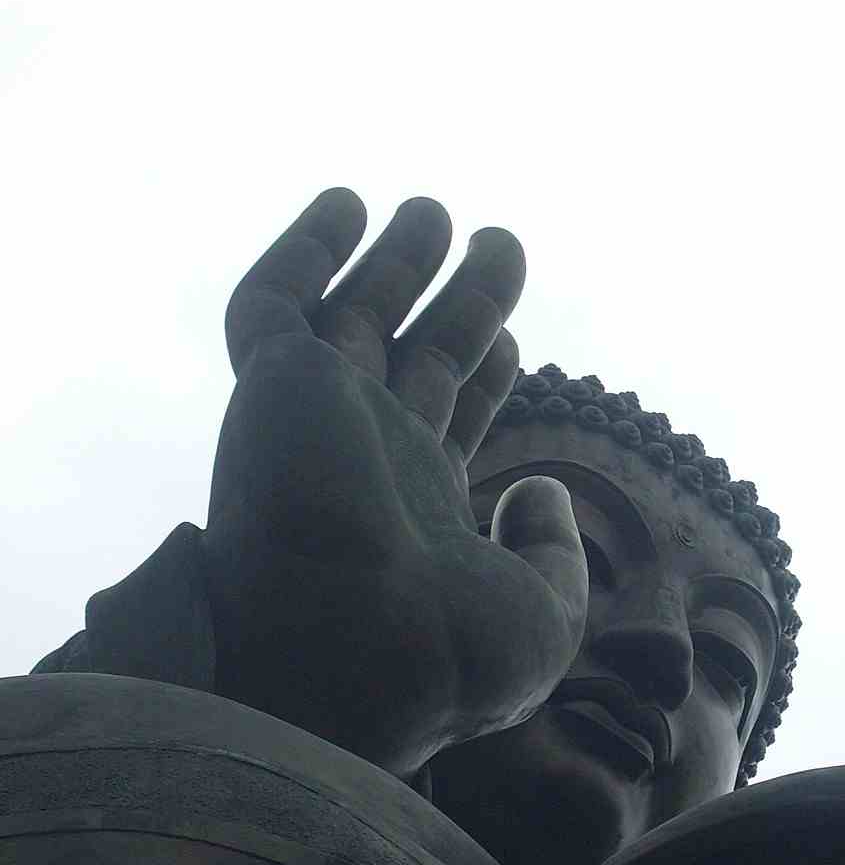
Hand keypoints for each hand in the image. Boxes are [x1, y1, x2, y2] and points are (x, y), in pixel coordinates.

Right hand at [202, 189, 587, 775]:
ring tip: (437, 209)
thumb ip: (552, 549)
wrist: (351, 659)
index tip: (511, 339)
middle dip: (460, 301)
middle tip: (500, 243)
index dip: (483, 374)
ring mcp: (317, 420)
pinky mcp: (273, 388)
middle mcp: (367, 458)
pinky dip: (303, 251)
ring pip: (351, 317)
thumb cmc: (448, 658)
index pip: (452, 420)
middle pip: (417, 356)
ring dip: (395, 261)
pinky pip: (272, 304)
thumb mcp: (543, 613)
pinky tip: (348, 204)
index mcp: (422, 508)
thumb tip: (542, 489)